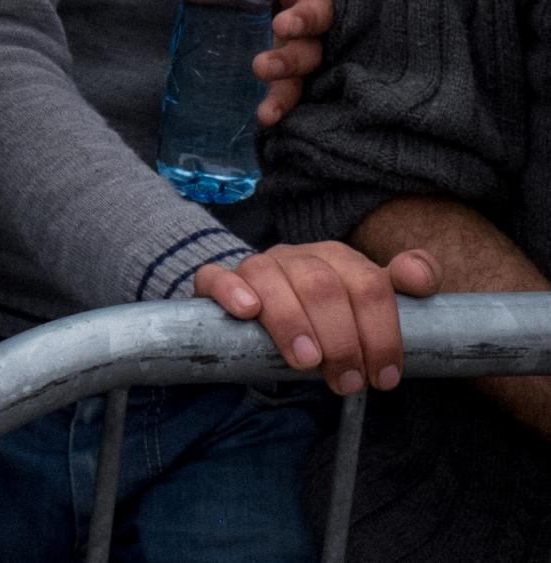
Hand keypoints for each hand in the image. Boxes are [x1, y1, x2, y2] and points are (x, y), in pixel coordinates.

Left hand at [140, 0, 331, 123]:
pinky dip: (283, 102)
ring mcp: (314, 41)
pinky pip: (300, 88)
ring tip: (261, 69)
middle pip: (318, 13)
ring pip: (311, 54)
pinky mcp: (305, 70)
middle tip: (281, 26)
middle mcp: (316, 5)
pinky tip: (265, 115)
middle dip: (302, 20)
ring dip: (288, 63)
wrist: (289, 3)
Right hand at [195, 242, 439, 394]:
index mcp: (340, 259)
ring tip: (306, 364)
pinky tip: (247, 311)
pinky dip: (231, 291)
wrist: (260, 312)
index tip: (385, 377)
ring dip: (291, 321)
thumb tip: (420, 279)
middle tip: (348, 382)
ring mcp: (257, 266)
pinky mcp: (218, 280)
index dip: (382, 333)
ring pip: (271, 277)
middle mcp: (299, 256)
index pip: (369, 283)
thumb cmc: (323, 318)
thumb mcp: (365, 307)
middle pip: (323, 285)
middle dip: (341, 339)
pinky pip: (217, 276)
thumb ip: (401, 289)